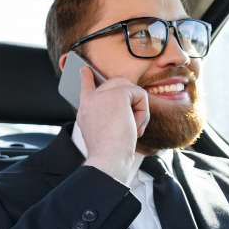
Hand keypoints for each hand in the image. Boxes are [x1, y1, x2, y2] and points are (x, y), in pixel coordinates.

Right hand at [76, 67, 148, 183]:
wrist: (107, 159)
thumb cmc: (108, 154)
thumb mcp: (103, 133)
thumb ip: (108, 117)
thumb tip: (127, 107)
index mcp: (85, 110)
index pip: (86, 88)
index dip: (87, 78)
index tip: (85, 70)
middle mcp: (91, 99)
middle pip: (117, 84)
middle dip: (131, 100)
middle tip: (133, 124)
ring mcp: (102, 94)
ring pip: (131, 89)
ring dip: (138, 108)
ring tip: (134, 127)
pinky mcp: (118, 94)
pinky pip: (140, 95)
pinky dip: (143, 112)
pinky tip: (135, 127)